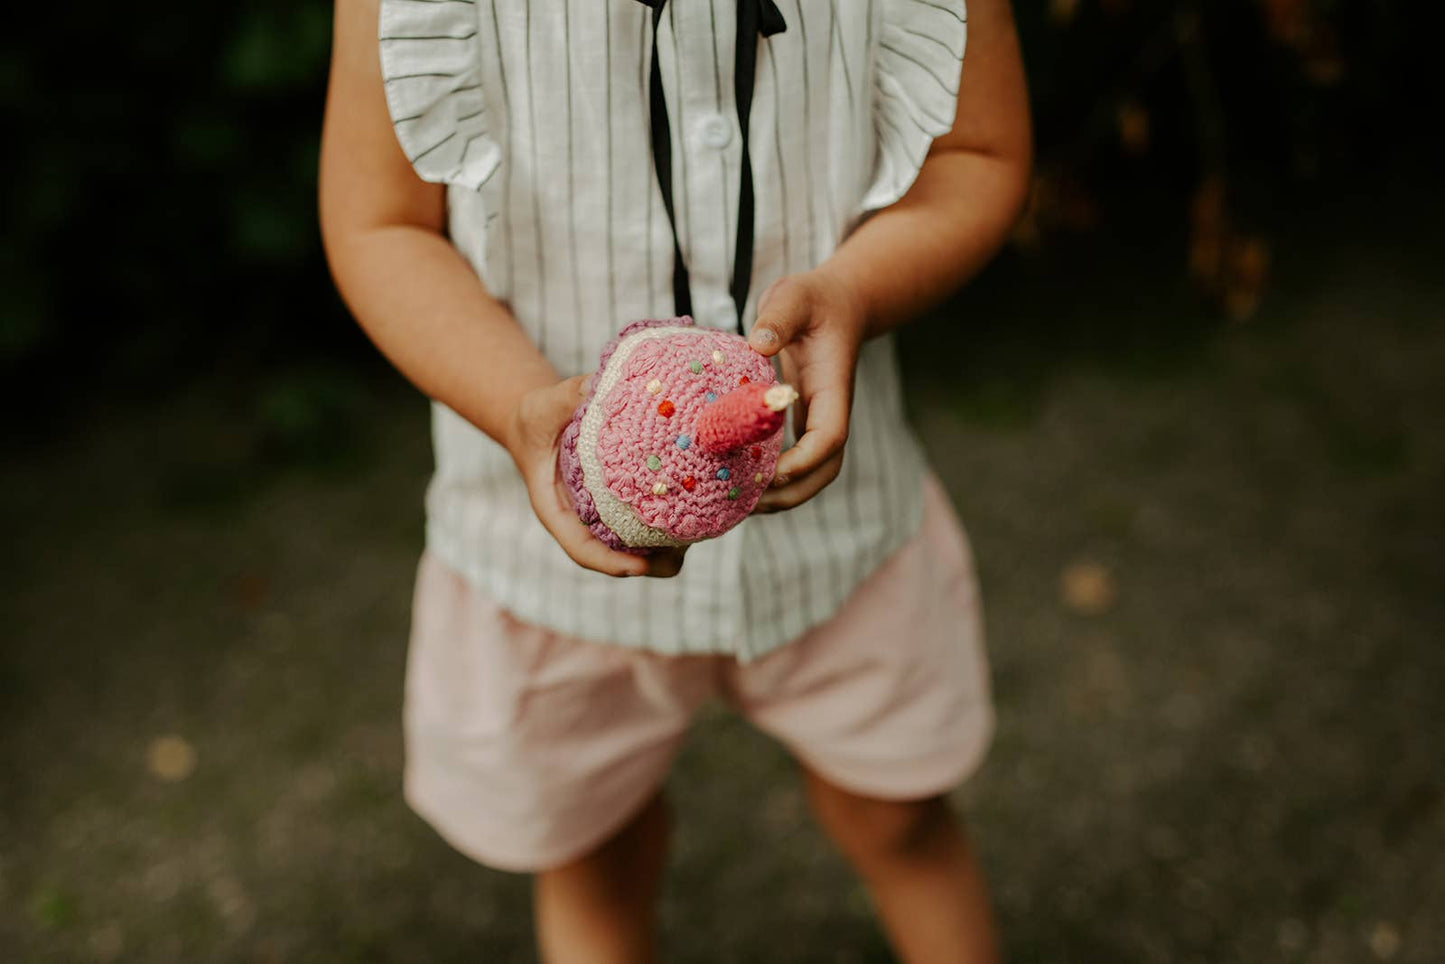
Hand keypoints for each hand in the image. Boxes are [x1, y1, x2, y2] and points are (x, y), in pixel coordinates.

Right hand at [506, 375, 686, 577]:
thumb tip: (594, 388)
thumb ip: (565, 398)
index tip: (641, 567)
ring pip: (642, 548)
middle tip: (684, 550)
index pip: (581, 548)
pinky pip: (652, 522)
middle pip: (620, 558)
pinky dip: (675, 521)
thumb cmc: (536, 418)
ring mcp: (607, 516)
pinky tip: (705, 506)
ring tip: (702, 530)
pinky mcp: (626, 503)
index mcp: (557, 509)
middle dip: (653, 562)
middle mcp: (584, 520)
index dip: (611, 563)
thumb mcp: (542, 407)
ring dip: (671, 548)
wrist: (542, 421)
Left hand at [746, 270, 866, 511]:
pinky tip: (738, 483)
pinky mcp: (801, 421)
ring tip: (740, 506)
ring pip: (812, 473)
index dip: (806, 459)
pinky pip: (793, 459)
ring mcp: (816, 419)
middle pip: (825, 469)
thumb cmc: (814, 300)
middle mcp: (829, 411)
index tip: (775, 470)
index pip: (831, 435)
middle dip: (792, 492)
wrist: (836, 303)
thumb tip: (758, 344)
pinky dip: (771, 480)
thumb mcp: (795, 296)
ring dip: (782, 496)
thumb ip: (778, 318)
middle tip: (749, 504)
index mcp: (833, 388)